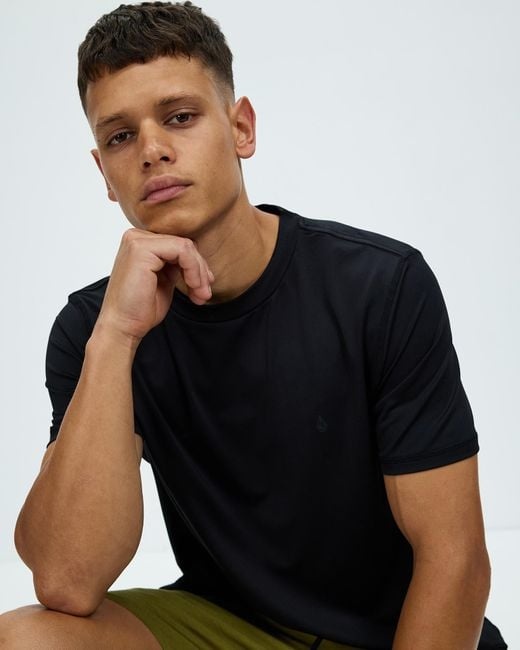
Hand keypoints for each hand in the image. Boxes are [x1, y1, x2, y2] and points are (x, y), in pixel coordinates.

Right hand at [95, 228, 213, 342]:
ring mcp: (137, 241)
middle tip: (205, 293)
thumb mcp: (165, 280)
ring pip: (186, 246)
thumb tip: (200, 260)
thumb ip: (176, 265)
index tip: (204, 287)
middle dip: (200, 270)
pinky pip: (182, 250)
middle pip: (184, 243)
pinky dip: (193, 269)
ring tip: (201, 294)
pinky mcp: (141, 249)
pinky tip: (192, 287)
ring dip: (199, 272)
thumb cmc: (141, 308)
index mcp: (141, 243)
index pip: (179, 244)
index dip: (197, 265)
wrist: (123, 325)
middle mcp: (136, 237)